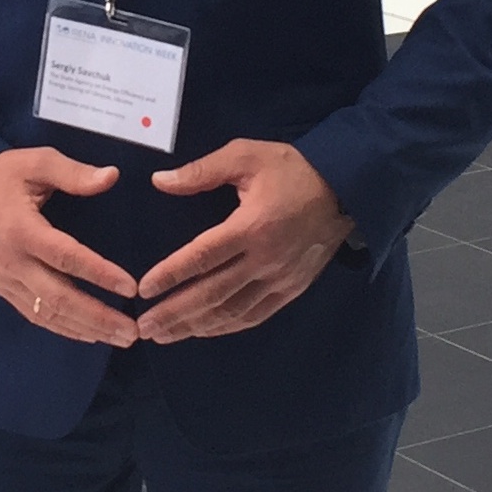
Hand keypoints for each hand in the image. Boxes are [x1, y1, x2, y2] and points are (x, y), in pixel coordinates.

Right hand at [0, 148, 139, 345]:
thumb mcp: (35, 162)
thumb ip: (73, 173)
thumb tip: (111, 177)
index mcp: (22, 230)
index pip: (66, 258)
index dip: (100, 274)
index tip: (131, 289)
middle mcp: (13, 262)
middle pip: (59, 298)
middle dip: (98, 317)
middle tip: (133, 331)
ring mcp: (5, 281)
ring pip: (49, 314)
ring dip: (87, 329)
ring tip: (121, 338)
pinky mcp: (3, 290)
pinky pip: (36, 316)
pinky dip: (64, 328)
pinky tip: (90, 334)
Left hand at [136, 142, 352, 342]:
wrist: (348, 188)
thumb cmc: (292, 169)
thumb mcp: (246, 156)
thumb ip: (202, 171)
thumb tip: (160, 181)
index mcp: (251, 226)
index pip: (201, 257)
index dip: (170, 275)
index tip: (143, 290)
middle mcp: (265, 259)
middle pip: (212, 294)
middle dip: (175, 313)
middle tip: (144, 328)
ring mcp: (280, 278)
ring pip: (232, 311)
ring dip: (196, 326)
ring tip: (165, 335)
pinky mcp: (292, 289)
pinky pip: (255, 315)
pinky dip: (227, 327)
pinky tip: (204, 331)